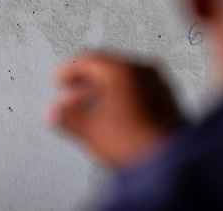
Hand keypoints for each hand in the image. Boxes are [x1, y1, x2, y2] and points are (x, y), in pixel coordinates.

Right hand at [46, 53, 185, 169]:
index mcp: (124, 69)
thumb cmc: (135, 142)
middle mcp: (144, 71)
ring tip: (89, 113)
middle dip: (85, 85)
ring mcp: (159, 85)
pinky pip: (139, 92)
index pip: (89, 59)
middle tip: (70, 97)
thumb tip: (53, 112)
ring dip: (103, 94)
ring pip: (124, 81)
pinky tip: (114, 118)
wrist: (169, 163)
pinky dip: (122, 99)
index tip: (58, 80)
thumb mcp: (91, 130)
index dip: (68, 71)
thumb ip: (67, 117)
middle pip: (108, 69)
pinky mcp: (168, 101)